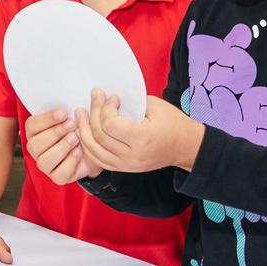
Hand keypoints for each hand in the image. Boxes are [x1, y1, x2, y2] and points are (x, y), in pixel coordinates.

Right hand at [24, 108, 99, 184]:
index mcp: (35, 131)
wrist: (95, 148)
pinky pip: (59, 174)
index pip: (31, 126)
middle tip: (72, 125)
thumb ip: (72, 111)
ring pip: (44, 161)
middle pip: (34, 145)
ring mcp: (46, 165)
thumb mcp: (76, 117)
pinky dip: (70, 162)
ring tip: (76, 138)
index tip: (63, 113)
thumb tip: (77, 107)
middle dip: (54, 134)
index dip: (46, 119)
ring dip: (62, 148)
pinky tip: (79, 151)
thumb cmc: (80, 129)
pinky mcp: (57, 177)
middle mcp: (36, 149)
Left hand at [73, 90, 201, 174]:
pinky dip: (88, 146)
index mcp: (142, 139)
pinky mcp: (124, 169)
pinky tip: (85, 132)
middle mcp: (132, 156)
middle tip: (93, 97)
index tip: (114, 98)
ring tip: (80, 115)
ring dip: (84, 131)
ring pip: (94, 151)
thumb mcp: (155, 105)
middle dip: (92, 113)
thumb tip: (107, 96)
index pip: (110, 124)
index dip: (106, 108)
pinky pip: (98, 160)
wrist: (186, 147)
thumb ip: (130, 101)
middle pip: (100, 136)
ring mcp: (127, 165)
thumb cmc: (173, 122)